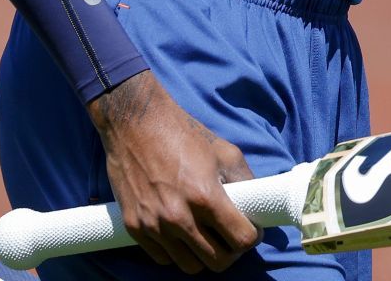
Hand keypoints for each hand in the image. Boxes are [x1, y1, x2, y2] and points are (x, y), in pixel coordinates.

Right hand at [87, 70, 261, 273]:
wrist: (134, 123)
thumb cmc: (182, 133)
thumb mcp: (223, 151)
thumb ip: (244, 181)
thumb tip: (256, 206)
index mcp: (205, 196)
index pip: (241, 240)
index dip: (252, 237)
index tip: (252, 230)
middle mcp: (179, 217)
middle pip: (218, 262)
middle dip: (231, 252)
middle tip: (231, 238)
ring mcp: (154, 225)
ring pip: (190, 266)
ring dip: (204, 256)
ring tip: (207, 238)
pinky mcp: (134, 227)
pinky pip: (163, 258)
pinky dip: (176, 252)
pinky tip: (182, 234)